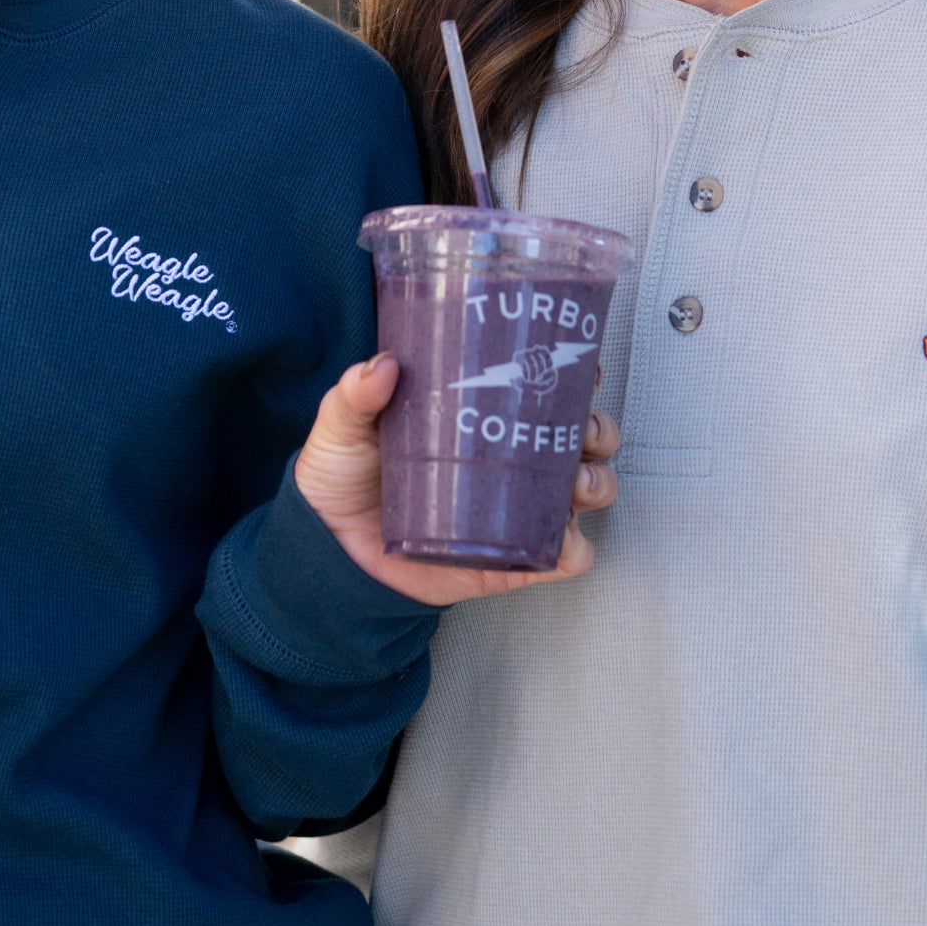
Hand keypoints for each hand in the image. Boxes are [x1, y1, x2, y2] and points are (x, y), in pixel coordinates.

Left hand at [294, 354, 619, 606]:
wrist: (329, 551)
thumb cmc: (343, 476)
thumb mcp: (342, 424)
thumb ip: (355, 394)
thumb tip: (382, 365)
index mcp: (483, 417)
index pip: (544, 388)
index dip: (576, 375)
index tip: (582, 366)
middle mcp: (510, 459)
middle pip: (583, 437)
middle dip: (596, 430)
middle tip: (579, 430)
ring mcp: (515, 510)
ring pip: (585, 490)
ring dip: (594, 483)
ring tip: (572, 484)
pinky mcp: (509, 560)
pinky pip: (562, 558)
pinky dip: (575, 550)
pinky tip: (564, 540)